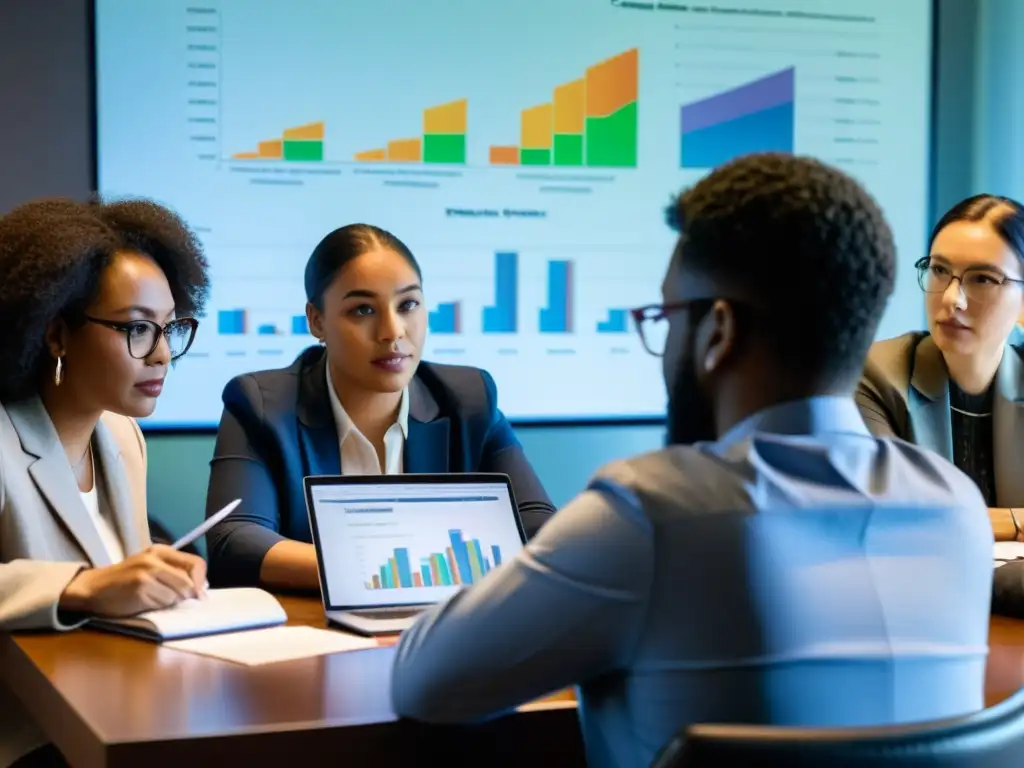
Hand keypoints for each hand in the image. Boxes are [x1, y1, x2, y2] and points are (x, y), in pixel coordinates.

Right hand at [59, 545, 207, 616]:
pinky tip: (144, 603)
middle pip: (188, 582)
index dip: (200, 581)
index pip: (196, 563)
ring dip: (170, 603)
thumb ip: (174, 573)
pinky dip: (157, 607)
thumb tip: (200, 590)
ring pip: (176, 595)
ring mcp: (146, 573)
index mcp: (160, 551)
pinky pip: (162, 603)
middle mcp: (154, 559)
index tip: (196, 593)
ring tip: (153, 599)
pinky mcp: (139, 588)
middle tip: (173, 600)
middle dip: (186, 596)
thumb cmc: (125, 580)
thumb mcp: (150, 567)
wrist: (92, 588)